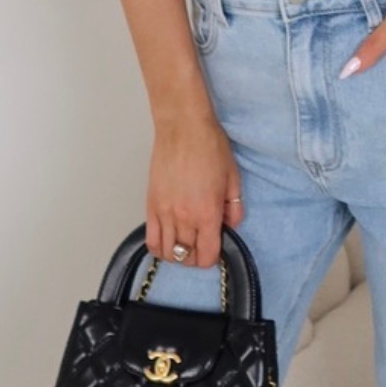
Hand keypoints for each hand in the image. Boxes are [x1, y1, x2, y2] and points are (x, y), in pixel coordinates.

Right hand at [146, 109, 244, 268]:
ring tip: (185, 244)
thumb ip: (234, 207)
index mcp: (208, 213)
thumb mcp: (233, 178)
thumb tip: (230, 224)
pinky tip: (168, 241)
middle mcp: (184, 218)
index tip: (216, 249)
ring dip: (178, 255)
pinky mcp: (151, 205)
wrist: (183, 128)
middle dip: (197, 257)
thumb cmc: (209, 147)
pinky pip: (151, 239)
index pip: (207, 255)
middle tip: (202, 245)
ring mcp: (165, 213)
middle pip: (187, 257)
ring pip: (168, 253)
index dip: (213, 258)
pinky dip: (159, 247)